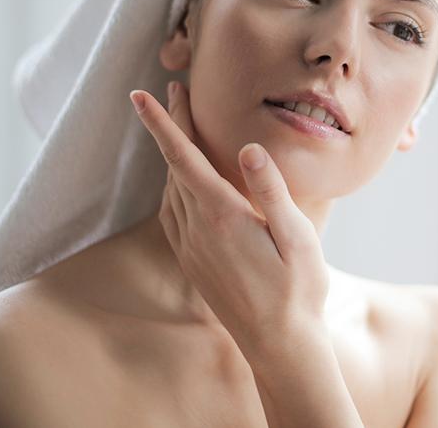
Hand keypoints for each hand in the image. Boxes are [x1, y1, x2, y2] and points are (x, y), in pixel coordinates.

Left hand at [129, 81, 329, 354]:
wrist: (279, 345)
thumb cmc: (297, 289)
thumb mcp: (297, 237)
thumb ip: (271, 191)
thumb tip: (250, 147)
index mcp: (222, 216)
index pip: (184, 158)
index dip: (162, 123)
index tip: (140, 95)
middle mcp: (197, 229)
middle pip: (174, 166)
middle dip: (170, 126)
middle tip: (172, 91)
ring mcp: (190, 248)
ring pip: (170, 189)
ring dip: (171, 155)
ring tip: (179, 127)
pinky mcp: (192, 262)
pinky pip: (172, 213)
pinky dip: (173, 184)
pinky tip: (182, 180)